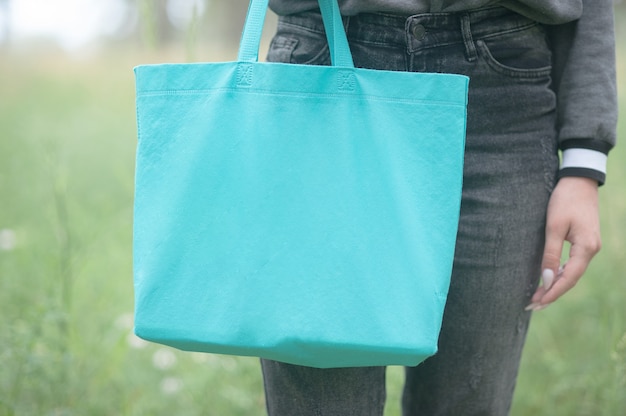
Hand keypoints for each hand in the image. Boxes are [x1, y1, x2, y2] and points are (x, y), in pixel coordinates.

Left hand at [527, 177, 601, 310]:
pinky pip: (572, 264)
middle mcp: (591, 250)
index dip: (552, 293)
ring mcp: (589, 246)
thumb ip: (550, 254)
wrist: (579, 180)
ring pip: (572, 273)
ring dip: (555, 285)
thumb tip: (545, 279)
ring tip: (538, 297)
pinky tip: (548, 280)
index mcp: (586, 248)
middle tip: (532, 305)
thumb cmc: (564, 200)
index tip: (536, 304)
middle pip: (571, 279)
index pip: (568, 279)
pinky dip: (560, 274)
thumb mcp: (553, 226)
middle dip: (552, 293)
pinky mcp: (584, 241)